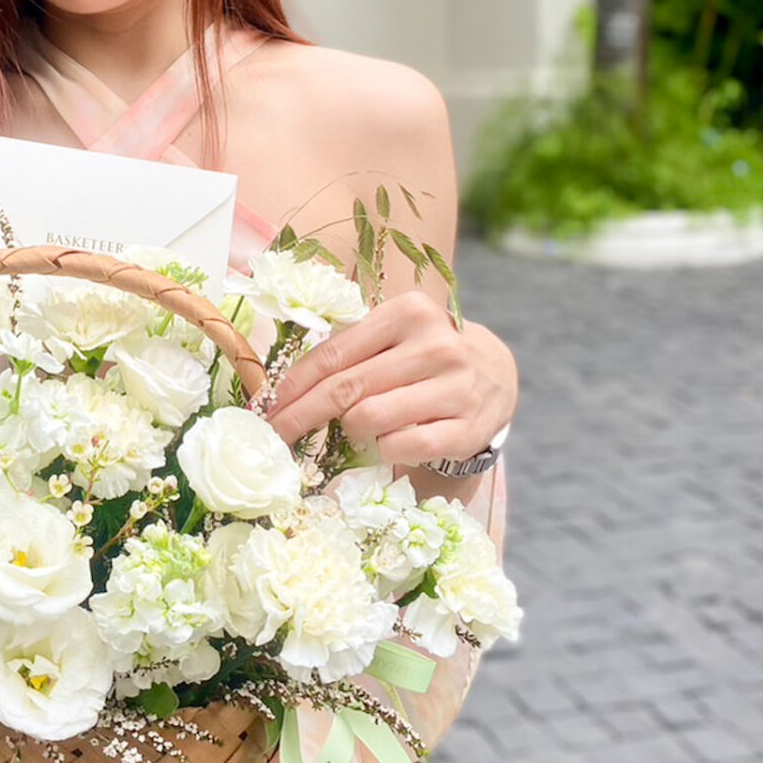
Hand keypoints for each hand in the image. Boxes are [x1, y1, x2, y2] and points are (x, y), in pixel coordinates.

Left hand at [264, 293, 517, 465]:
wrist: (496, 374)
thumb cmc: (425, 355)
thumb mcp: (393, 337)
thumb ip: (349, 352)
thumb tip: (280, 391)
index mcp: (408, 313)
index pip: (333, 354)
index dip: (292, 384)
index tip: (266, 407)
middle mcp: (435, 345)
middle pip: (346, 389)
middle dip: (301, 415)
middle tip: (277, 435)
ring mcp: (456, 387)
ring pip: (369, 419)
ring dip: (350, 430)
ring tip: (357, 427)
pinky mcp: (468, 428)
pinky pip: (401, 447)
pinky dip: (383, 449)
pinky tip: (389, 441)